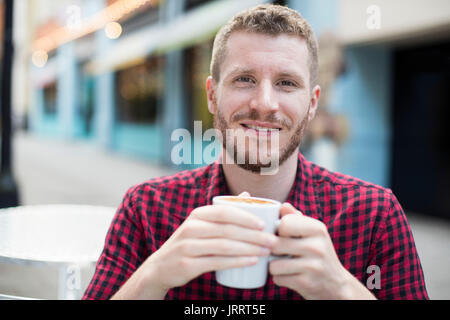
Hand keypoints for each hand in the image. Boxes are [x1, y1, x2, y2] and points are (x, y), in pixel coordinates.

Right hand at [143, 192, 276, 293]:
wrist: (160, 267)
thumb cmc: (190, 243)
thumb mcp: (201, 223)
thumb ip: (224, 210)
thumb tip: (248, 194)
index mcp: (197, 215)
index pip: (225, 212)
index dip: (247, 217)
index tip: (265, 224)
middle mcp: (191, 228)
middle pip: (228, 230)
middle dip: (254, 235)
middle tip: (273, 241)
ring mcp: (188, 246)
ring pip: (224, 246)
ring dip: (249, 249)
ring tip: (266, 252)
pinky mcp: (187, 264)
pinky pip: (217, 262)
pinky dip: (236, 262)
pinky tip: (251, 262)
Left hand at [269, 203, 375, 299]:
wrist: (336, 284)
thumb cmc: (317, 253)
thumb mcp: (312, 233)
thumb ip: (296, 218)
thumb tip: (283, 206)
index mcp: (318, 229)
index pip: (284, 223)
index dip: (279, 231)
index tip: (286, 236)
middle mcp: (317, 246)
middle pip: (275, 244)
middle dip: (274, 250)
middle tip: (282, 253)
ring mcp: (313, 266)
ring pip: (273, 264)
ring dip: (275, 266)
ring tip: (286, 265)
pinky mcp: (307, 283)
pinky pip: (278, 278)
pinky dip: (280, 278)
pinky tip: (290, 276)